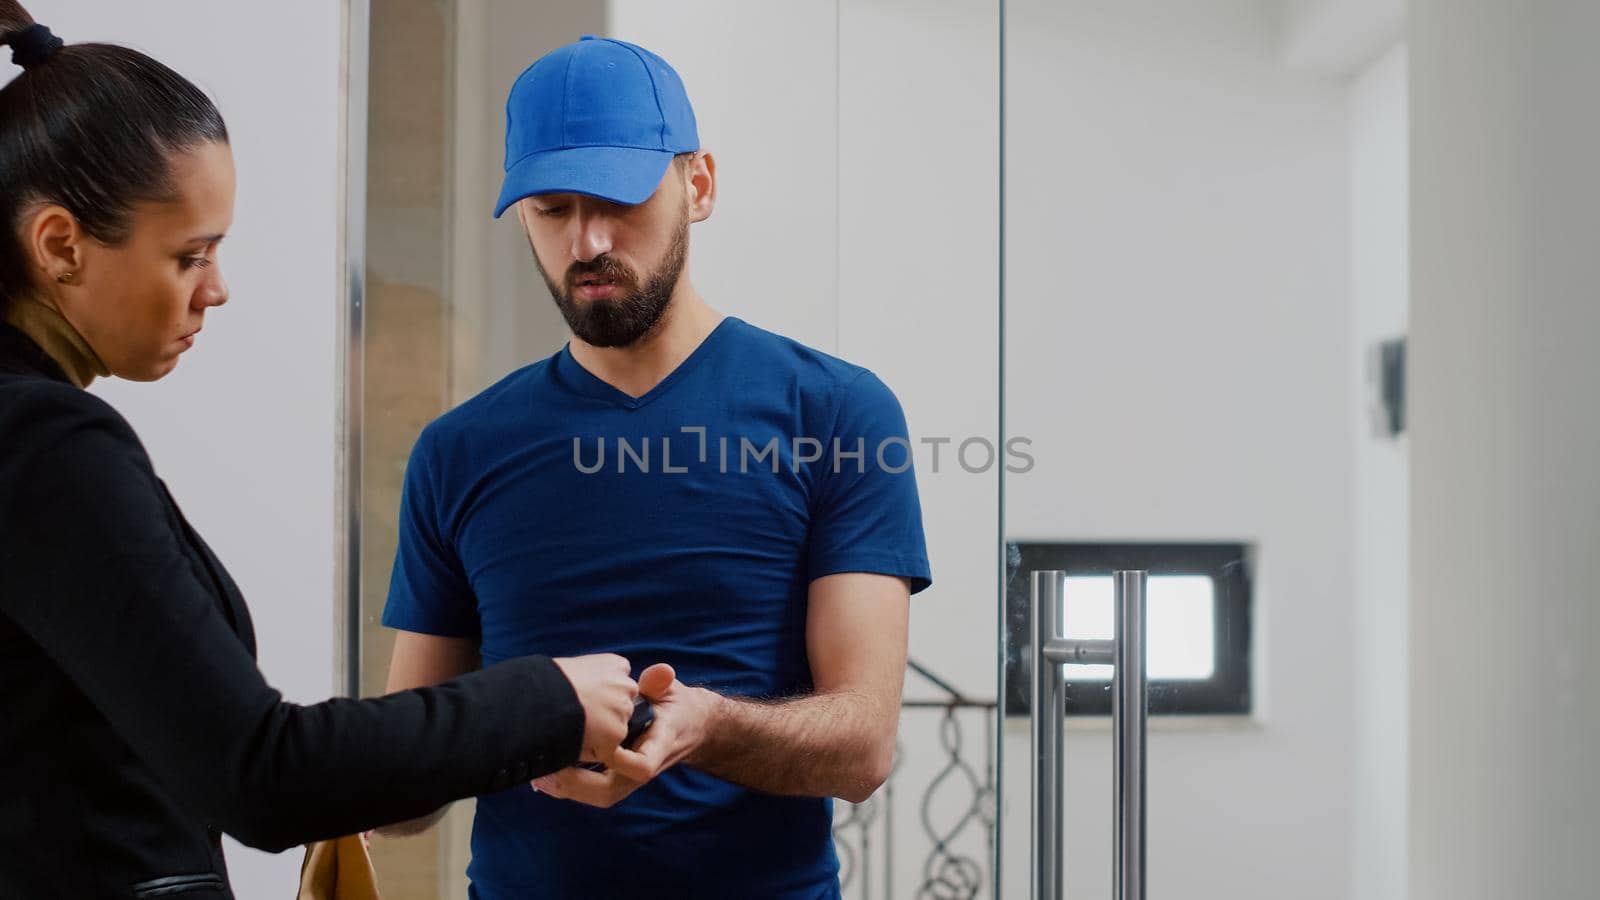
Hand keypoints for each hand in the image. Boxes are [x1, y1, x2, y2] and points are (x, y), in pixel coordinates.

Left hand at [533, 663, 716, 807]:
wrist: (685, 727)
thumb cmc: (673, 706)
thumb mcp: (669, 691)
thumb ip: (659, 684)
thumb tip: (662, 672)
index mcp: (657, 747)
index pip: (642, 767)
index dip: (616, 764)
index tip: (591, 748)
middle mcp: (642, 769)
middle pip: (609, 790)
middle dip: (575, 782)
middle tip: (547, 768)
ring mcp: (628, 777)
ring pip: (597, 795)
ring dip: (566, 788)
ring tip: (539, 773)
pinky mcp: (616, 777)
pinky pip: (592, 790)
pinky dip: (568, 786)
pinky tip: (546, 775)